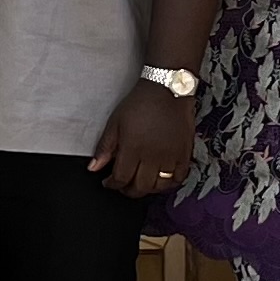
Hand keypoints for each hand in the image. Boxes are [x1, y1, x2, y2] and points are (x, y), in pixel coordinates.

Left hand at [89, 79, 197, 198]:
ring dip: (148, 189)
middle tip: (123, 185)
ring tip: (140, 182)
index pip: (121, 178)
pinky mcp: (185, 153)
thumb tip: (93, 168)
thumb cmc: (139, 104)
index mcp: (133, 149)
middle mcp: (154, 157)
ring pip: (160, 186)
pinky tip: (161, 179)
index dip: (112, 184)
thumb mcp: (115, 123)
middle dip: (128, 190)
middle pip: (141, 187)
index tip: (108, 182)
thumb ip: (105, 148)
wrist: (167, 90)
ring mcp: (172, 156)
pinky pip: (179, 178)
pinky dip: (169, 183)